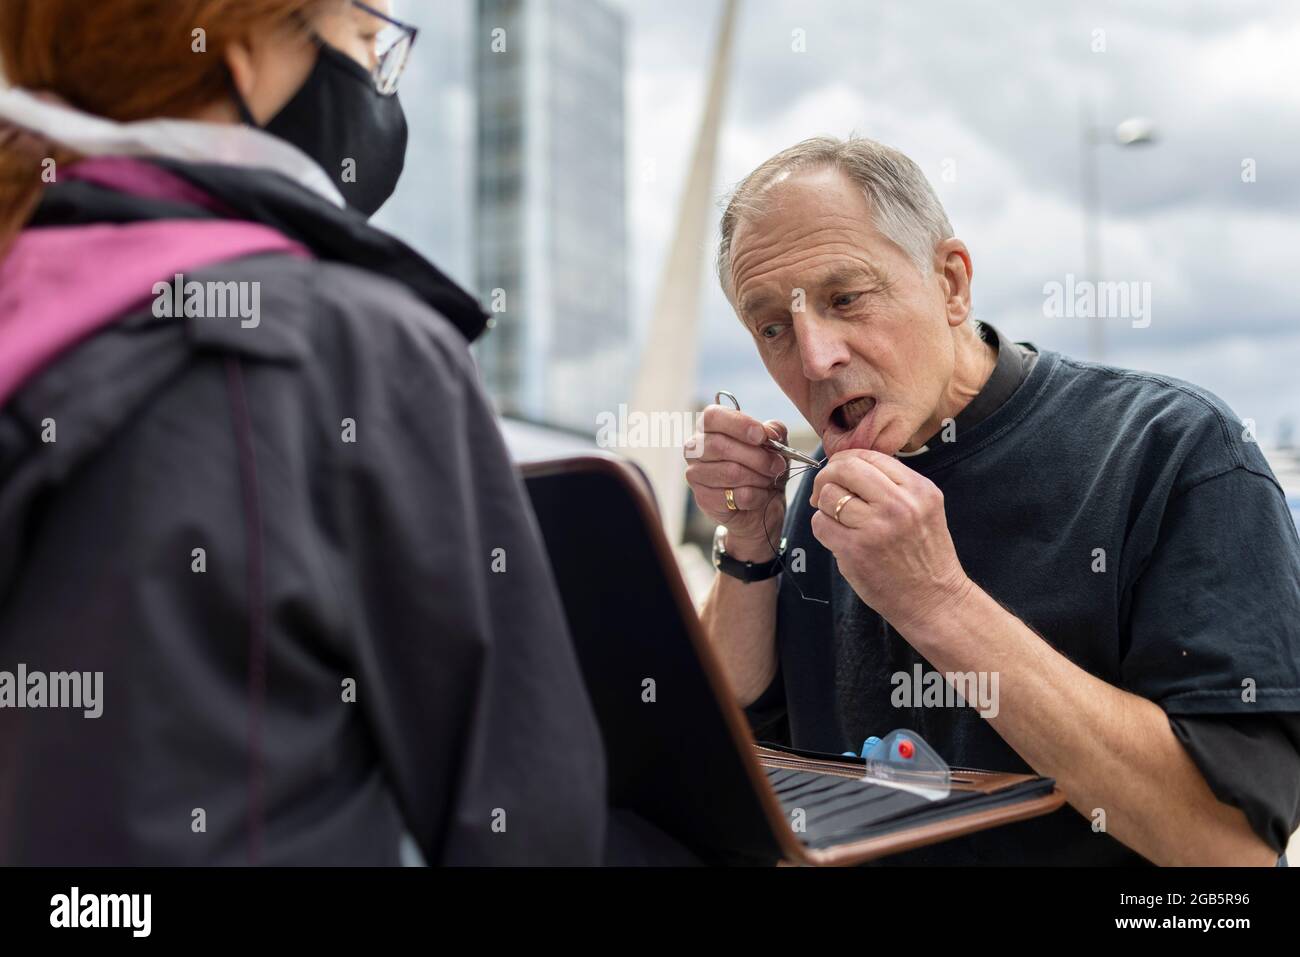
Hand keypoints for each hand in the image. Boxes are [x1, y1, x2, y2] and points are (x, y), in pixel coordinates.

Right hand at [684, 404, 789, 559]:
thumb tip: (770, 433)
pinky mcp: (703, 499)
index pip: (712, 417)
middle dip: (757, 457)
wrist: (762, 502)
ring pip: (730, 472)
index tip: (762, 436)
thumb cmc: (762, 466)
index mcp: (709, 427)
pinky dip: (756, 496)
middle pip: (720, 446)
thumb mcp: (775, 443)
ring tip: (769, 479)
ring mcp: (695, 474)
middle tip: (778, 465)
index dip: (738, 425)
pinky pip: (734, 496)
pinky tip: (760, 496)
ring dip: (758, 477)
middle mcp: (695, 448)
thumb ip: (774, 430)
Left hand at [810, 449, 971, 634]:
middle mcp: (900, 504)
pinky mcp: (856, 550)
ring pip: (828, 495)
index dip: (845, 461)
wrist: (935, 601)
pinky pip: (821, 524)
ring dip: (824, 506)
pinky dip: (823, 528)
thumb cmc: (925, 557)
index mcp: (919, 489)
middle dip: (826, 476)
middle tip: (824, 491)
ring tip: (837, 520)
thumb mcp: (923, 509)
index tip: (839, 473)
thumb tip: (847, 467)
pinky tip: (838, 537)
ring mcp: (877, 527)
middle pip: (845, 468)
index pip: (869, 455)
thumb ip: (893, 485)